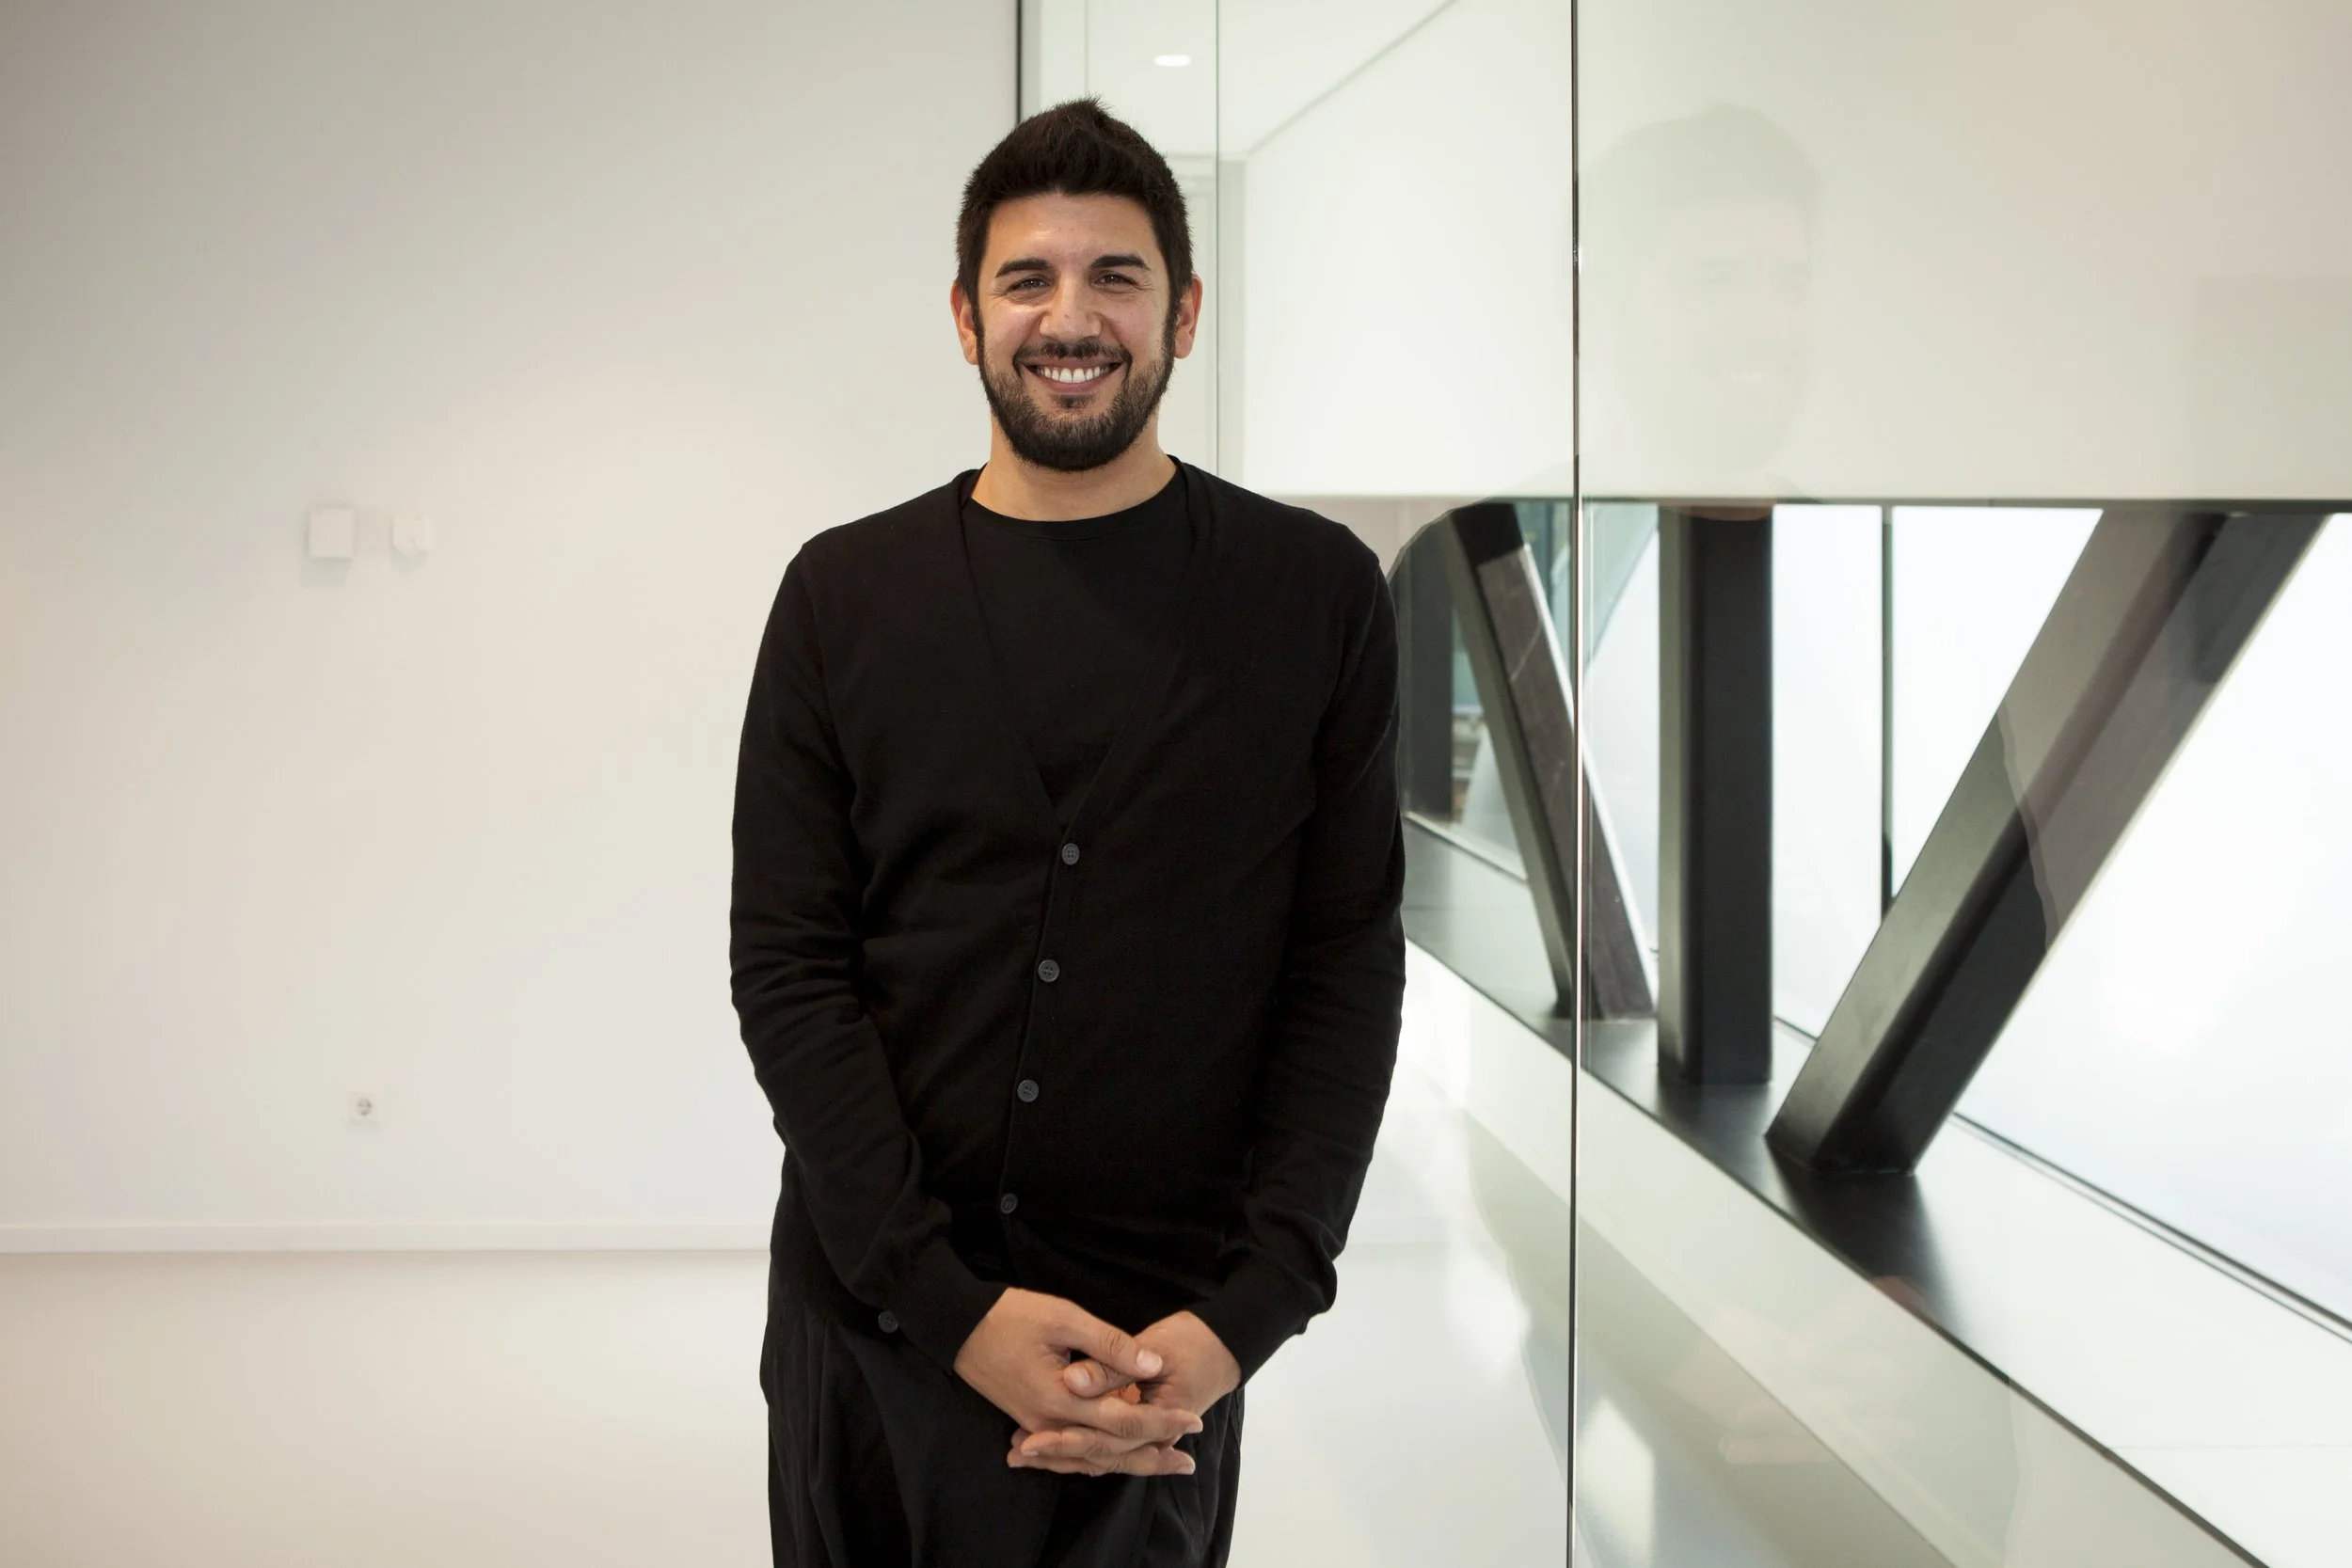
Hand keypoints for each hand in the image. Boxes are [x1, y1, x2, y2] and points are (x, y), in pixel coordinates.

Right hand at [953, 1289, 1202, 1474]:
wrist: (958, 1327)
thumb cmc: (1011, 1316)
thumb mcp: (1064, 1319)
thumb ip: (1109, 1345)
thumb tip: (1152, 1365)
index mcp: (1062, 1400)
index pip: (1123, 1422)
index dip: (1161, 1422)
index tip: (1194, 1419)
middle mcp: (1050, 1423)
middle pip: (1110, 1451)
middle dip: (1152, 1454)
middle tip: (1189, 1461)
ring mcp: (1038, 1427)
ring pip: (1090, 1457)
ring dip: (1128, 1461)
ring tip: (1163, 1462)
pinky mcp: (1031, 1422)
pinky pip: (1071, 1452)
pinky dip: (1097, 1458)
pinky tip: (1116, 1458)